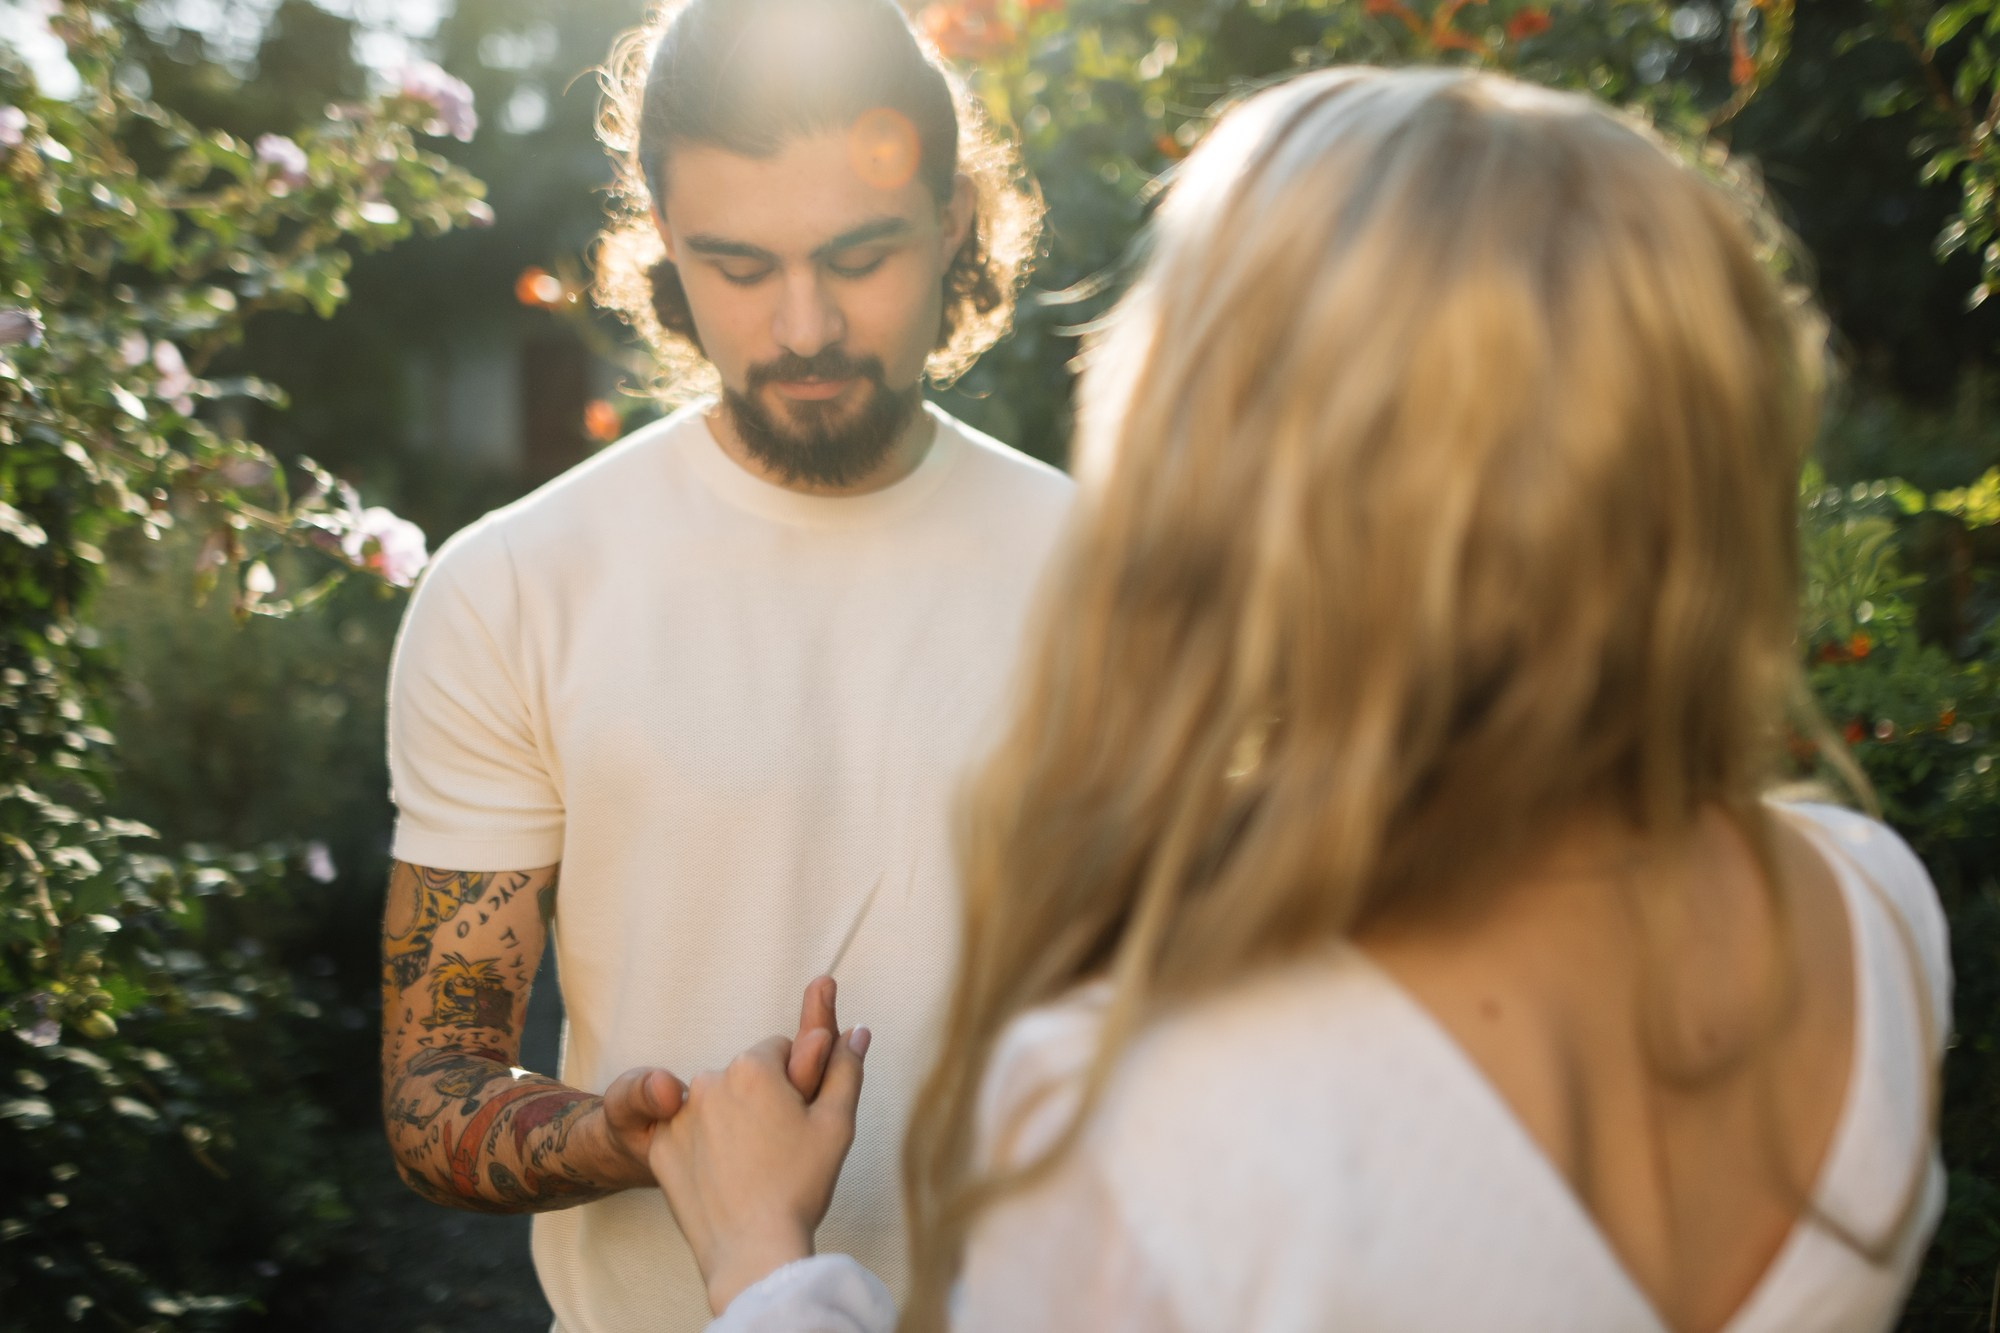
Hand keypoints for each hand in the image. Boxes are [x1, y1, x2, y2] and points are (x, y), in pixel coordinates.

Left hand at [595, 974, 840, 1190]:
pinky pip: (688, 1132)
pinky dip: (704, 1146)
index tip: (800, 1117)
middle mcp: (708, 1080)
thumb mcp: (837, 1122)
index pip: (781, 1049)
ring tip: (753, 1165)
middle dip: (763, 1098)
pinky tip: (724, 1177)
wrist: (753, 1250)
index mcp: (753, 1067)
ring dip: (732, 1119)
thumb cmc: (800, 1185)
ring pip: (716, 1103)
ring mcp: (679, 1116)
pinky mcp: (660, 1149)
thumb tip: (857, 1030)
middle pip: (746, 1075)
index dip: (796, 1082)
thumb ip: (846, 1068)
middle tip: (780, 1145)